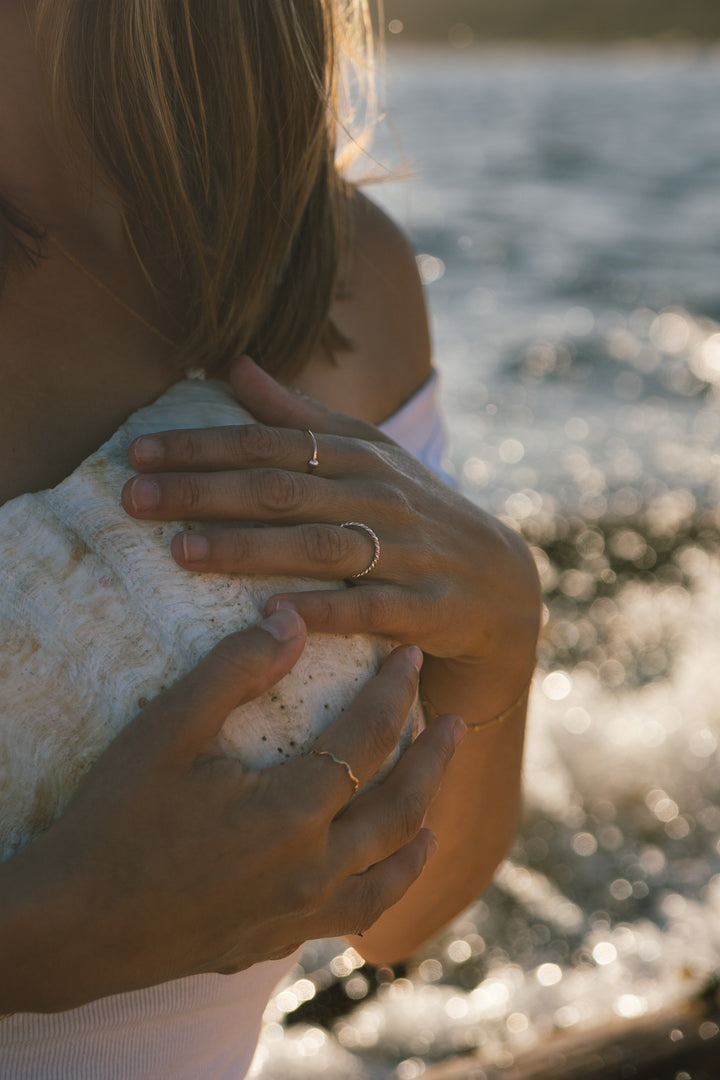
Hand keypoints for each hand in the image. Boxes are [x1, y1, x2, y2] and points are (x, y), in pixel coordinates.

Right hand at [2, 609, 460, 1013]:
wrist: (74, 924)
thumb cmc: (116, 817)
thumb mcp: (168, 729)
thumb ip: (236, 670)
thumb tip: (292, 619)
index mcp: (290, 810)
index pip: (366, 739)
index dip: (393, 692)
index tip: (410, 657)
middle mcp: (311, 868)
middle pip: (400, 807)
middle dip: (433, 758)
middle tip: (455, 721)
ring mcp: (299, 914)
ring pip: (388, 870)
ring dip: (420, 828)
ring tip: (438, 804)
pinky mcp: (277, 941)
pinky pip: (354, 914)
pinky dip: (384, 887)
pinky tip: (383, 873)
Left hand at [122, 356, 539, 706]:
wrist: (502, 587)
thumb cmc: (418, 518)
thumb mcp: (370, 459)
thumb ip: (304, 418)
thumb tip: (236, 367)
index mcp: (362, 457)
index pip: (271, 443)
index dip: (202, 446)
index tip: (138, 453)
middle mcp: (383, 497)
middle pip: (284, 489)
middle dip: (204, 492)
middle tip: (134, 499)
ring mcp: (410, 552)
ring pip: (320, 545)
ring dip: (249, 549)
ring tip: (180, 553)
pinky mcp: (429, 607)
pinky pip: (371, 608)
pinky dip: (325, 610)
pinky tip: (272, 616)